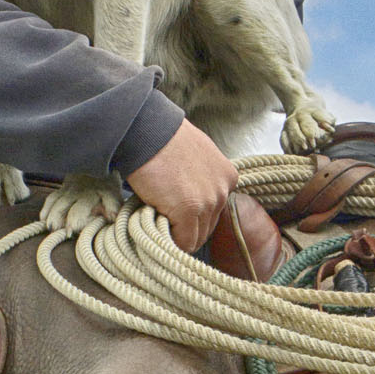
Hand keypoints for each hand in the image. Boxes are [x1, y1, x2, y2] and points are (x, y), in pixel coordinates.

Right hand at [125, 120, 238, 252]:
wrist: (147, 131)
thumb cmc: (164, 140)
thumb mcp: (196, 157)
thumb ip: (201, 180)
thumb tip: (190, 199)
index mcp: (228, 177)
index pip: (214, 212)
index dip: (193, 216)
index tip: (175, 211)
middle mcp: (224, 191)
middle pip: (207, 227)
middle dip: (186, 227)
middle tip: (164, 216)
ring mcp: (209, 202)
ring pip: (196, 238)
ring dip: (177, 233)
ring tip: (158, 217)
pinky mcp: (189, 210)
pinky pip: (184, 242)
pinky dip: (170, 240)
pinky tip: (156, 223)